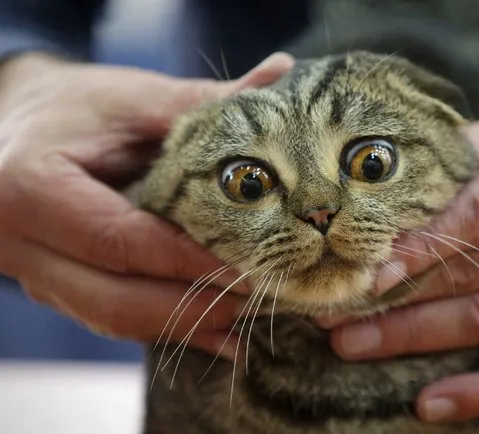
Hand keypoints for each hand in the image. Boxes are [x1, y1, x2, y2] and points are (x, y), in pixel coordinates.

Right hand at [0, 52, 293, 354]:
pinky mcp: (55, 284)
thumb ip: (201, 102)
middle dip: (191, 307)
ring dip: (182, 326)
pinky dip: (164, 325)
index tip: (248, 271)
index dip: (188, 262)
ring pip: (112, 318)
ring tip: (243, 326)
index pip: (121, 241)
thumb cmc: (74, 105)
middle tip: (255, 301)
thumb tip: (278, 74)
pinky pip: (110, 316)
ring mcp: (34, 272)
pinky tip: (213, 332)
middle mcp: (20, 243)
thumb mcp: (132, 98)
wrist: (18, 120)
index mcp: (31, 189)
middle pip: (115, 298)